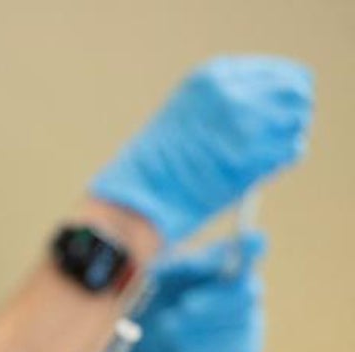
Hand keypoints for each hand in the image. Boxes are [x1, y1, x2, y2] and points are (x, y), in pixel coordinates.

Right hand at [90, 56, 311, 243]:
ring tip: (263, 155)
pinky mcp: (251, 155)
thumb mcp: (187, 115)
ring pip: (295, 118)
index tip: (284, 110)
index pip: (278, 72)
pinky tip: (259, 171)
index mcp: (212, 76)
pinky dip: (282, 159)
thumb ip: (227, 105)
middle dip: (292, 112)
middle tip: (282, 133)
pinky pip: (290, 149)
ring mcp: (242, 121)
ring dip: (287, 136)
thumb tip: (276, 111)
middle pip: (294, 90)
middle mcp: (229, 91)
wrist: (135, 200)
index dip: (286, 93)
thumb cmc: (155, 167)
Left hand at [112, 233, 264, 351]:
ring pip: (242, 322)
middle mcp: (241, 304)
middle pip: (248, 290)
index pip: (246, 254)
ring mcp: (247, 335)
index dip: (251, 247)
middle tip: (183, 307)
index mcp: (218, 277)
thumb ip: (175, 270)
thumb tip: (200, 260)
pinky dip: (200, 348)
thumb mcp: (149, 294)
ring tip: (169, 333)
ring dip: (198, 326)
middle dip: (213, 298)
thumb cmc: (143, 330)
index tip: (252, 240)